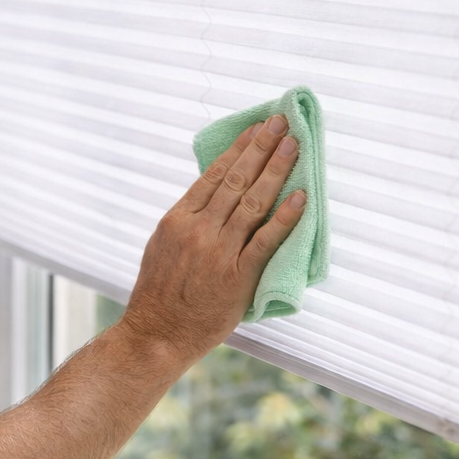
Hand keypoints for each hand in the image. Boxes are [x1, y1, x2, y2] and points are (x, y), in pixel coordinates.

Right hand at [120, 115, 304, 369]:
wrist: (157, 335)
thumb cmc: (159, 295)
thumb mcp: (162, 246)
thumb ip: (186, 221)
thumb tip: (211, 197)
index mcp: (177, 219)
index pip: (214, 174)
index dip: (238, 149)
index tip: (256, 129)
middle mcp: (198, 230)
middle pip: (236, 180)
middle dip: (261, 147)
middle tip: (281, 123)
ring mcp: (219, 252)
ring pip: (254, 202)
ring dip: (277, 170)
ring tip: (294, 146)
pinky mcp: (238, 276)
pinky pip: (266, 240)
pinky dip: (285, 217)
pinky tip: (301, 197)